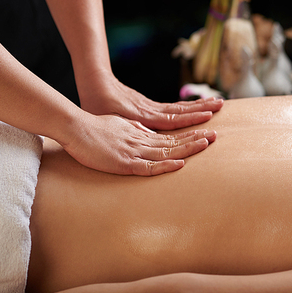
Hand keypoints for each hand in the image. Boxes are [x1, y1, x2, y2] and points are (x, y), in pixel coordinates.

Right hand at [60, 113, 216, 175]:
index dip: (189, 136)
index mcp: (142, 135)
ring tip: (206, 143)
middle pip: (174, 142)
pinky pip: (148, 166)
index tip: (205, 134)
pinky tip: (180, 163)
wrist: (76, 128)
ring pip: (166, 151)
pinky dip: (165, 165)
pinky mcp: (124, 162)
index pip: (170, 137)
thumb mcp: (120, 126)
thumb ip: (135, 130)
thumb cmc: (95, 127)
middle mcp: (142, 142)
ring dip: (187, 148)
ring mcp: (135, 151)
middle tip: (216, 135)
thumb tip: (147, 132)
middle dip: (195, 140)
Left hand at [78, 73, 223, 130]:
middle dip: (202, 108)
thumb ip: (126, 127)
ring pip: (180, 106)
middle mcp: (152, 110)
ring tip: (218, 103)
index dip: (191, 118)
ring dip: (199, 105)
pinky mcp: (150, 104)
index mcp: (143, 116)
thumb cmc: (97, 104)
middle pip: (182, 110)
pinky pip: (173, 106)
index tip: (208, 117)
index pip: (172, 119)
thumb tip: (144, 135)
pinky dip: (188, 106)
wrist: (96, 82)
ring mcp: (152, 106)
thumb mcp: (108, 119)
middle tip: (222, 106)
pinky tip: (197, 107)